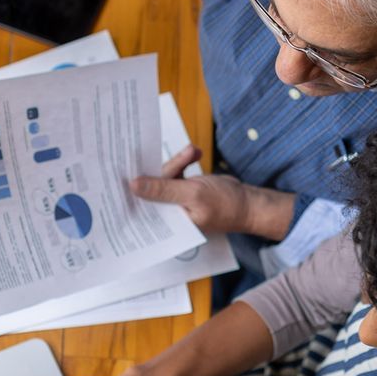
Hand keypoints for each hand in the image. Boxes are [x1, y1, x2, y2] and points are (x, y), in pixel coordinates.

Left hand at [129, 146, 295, 239]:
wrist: (249, 202)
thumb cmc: (226, 205)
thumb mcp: (192, 195)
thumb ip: (163, 190)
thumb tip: (134, 185)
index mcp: (167, 223)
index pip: (143, 205)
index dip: (136, 188)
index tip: (127, 169)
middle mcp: (169, 213)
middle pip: (154, 185)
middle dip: (167, 168)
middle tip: (183, 155)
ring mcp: (176, 200)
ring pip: (166, 175)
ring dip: (179, 161)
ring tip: (193, 152)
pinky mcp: (184, 189)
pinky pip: (177, 171)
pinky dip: (185, 161)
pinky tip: (195, 153)